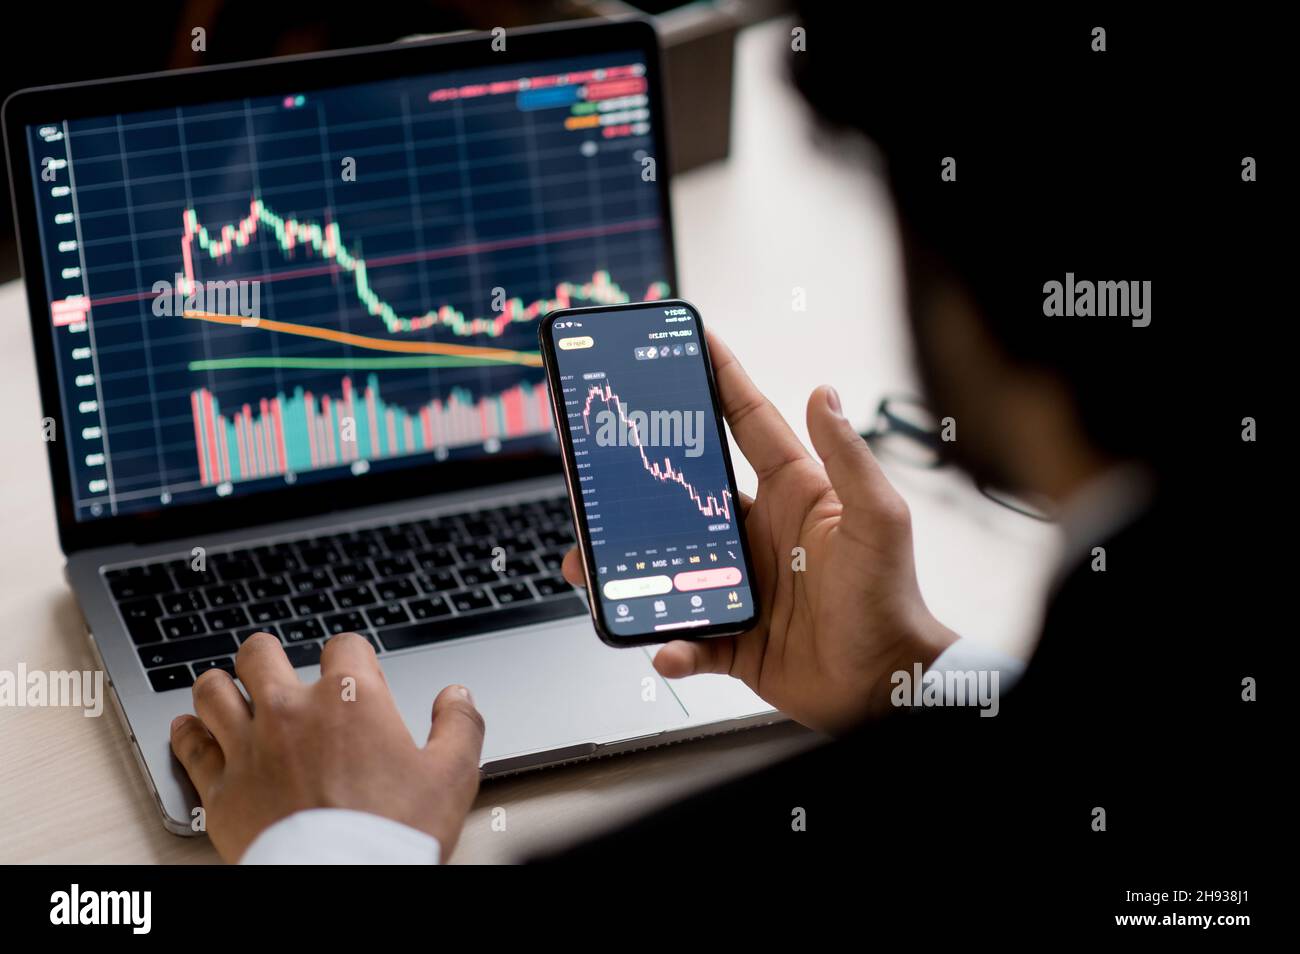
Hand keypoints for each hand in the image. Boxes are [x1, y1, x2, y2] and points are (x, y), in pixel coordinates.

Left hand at [170, 632, 483, 861]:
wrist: (341, 881)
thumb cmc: (394, 833)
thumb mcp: (452, 776)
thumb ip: (459, 726)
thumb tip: (457, 697)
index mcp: (351, 698)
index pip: (343, 645)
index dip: (349, 654)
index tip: (352, 670)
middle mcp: (293, 712)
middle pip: (261, 654)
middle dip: (268, 655)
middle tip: (273, 666)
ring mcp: (249, 747)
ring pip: (213, 691)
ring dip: (221, 685)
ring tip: (226, 688)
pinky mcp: (220, 789)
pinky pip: (190, 746)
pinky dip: (187, 732)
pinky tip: (189, 727)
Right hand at [562, 331, 956, 732]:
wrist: (885, 687)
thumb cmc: (891, 598)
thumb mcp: (876, 519)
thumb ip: (848, 456)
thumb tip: (824, 392)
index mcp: (793, 494)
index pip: (747, 423)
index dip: (719, 379)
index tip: (689, 341)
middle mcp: (760, 533)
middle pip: (685, 496)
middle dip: (641, 481)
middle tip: (601, 467)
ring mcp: (742, 582)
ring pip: (668, 564)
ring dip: (627, 567)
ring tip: (591, 566)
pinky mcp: (733, 634)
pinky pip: (687, 635)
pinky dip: (670, 643)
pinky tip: (664, 648)